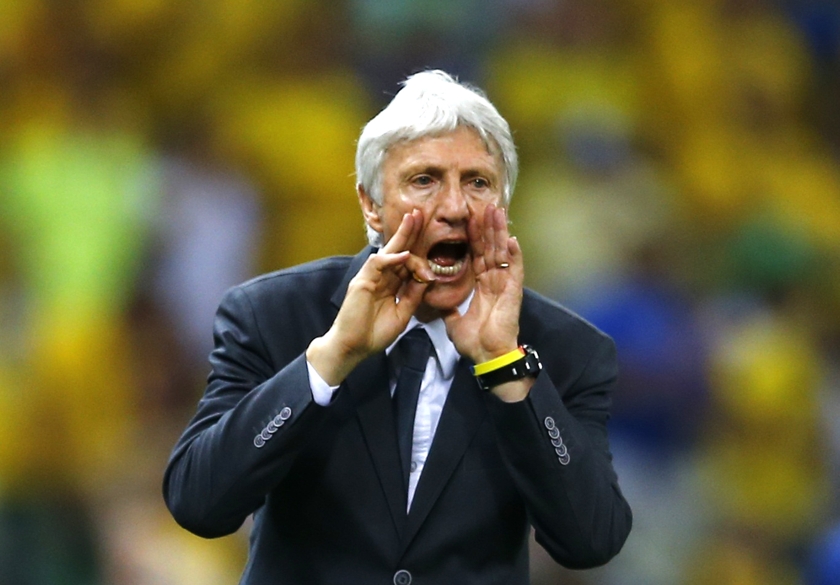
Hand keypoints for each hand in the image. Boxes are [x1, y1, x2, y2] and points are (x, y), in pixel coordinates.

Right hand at [306, 209, 434, 384]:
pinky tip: (404, 254)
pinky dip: (391, 258)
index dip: (419, 250)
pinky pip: (377, 264)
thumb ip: (414, 294)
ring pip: (389, 252)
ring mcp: (370, 277)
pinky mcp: (361, 282)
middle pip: (398, 249)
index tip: (434, 244)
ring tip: (413, 221)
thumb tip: (428, 278)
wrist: (353, 347)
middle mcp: (380, 276)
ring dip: (403, 237)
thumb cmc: (374, 333)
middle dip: (409, 231)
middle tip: (420, 213)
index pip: (406, 261)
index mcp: (390, 283)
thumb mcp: (403, 313)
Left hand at [444, 204, 522, 364]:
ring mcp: (505, 285)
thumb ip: (449, 308)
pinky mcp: (513, 292)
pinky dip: (514, 255)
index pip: (477, 256)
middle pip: (490, 248)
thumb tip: (437, 302)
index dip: (474, 238)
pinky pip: (514, 270)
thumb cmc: (474, 342)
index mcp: (483, 286)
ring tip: (498, 212)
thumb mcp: (454, 321)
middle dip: (488, 227)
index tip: (469, 220)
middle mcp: (495, 282)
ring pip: (502, 253)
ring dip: (500, 232)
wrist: (486, 356)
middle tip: (486, 205)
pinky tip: (512, 238)